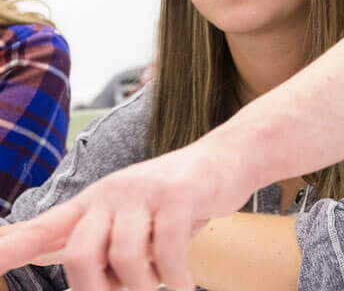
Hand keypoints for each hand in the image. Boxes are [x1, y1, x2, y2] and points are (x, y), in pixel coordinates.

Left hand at [0, 135, 256, 290]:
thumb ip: (108, 249)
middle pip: (81, 256)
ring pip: (125, 259)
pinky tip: (186, 282)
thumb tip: (90, 284)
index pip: (43, 227)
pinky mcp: (179, 193)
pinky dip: (176, 277)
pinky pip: (166, 251)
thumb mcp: (137, 220)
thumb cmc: (177, 200)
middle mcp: (112, 191)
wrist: (229, 158)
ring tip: (165, 281)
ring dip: (147, 286)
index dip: (10, 247)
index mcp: (95, 201)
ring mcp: (145, 190)